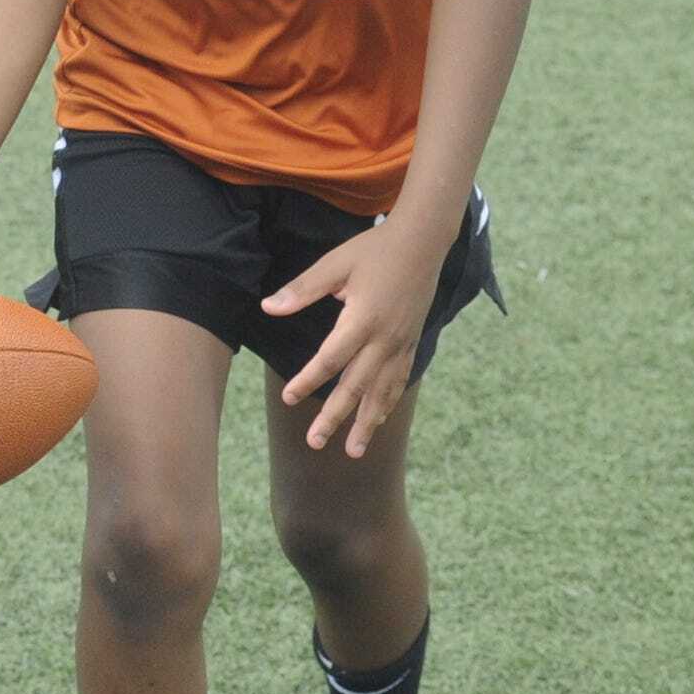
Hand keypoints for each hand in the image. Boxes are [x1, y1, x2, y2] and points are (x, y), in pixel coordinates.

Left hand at [263, 225, 444, 460]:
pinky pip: (399, 382)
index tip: (290, 397)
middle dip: (335, 417)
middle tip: (315, 442)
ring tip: (352, 451)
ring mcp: (402, 344)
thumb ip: (303, 289)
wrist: (423, 242)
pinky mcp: (412, 344)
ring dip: (366, 424)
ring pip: (382, 392)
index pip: (331, 359)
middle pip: (356, 386)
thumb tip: (269, 307)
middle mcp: (385, 339)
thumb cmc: (374, 250)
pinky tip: (376, 421)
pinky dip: (387, 405)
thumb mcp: (335, 263)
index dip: (308, 380)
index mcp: (363, 319)